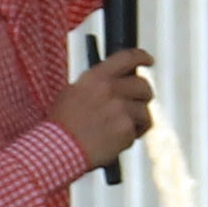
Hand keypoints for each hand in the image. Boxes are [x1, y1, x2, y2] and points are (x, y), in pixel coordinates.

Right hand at [55, 38, 156, 170]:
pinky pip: (137, 131)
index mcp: (95, 77)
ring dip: (138, 121)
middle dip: (144, 95)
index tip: (148, 60)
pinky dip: (129, 138)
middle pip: (143, 85)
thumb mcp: (71, 93)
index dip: (142, 57)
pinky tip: (114, 141)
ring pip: (144, 111)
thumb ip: (94, 84)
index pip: (127, 58)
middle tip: (138, 104)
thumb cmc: (61, 125)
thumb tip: (113, 81)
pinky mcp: (126, 129)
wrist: (58, 149)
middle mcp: (110, 89)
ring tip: (121, 129)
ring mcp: (120, 109)